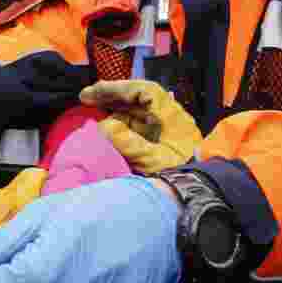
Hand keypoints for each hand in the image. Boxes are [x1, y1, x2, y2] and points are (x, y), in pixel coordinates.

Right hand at [80, 79, 201, 172]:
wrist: (196, 194)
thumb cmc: (179, 176)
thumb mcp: (154, 161)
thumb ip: (129, 143)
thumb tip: (104, 126)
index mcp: (172, 117)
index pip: (144, 91)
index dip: (118, 88)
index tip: (94, 92)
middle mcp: (169, 118)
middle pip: (138, 98)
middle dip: (112, 95)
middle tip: (86, 97)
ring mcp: (164, 129)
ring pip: (135, 110)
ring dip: (114, 107)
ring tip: (91, 107)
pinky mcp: (159, 140)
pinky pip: (136, 124)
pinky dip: (119, 121)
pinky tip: (106, 125)